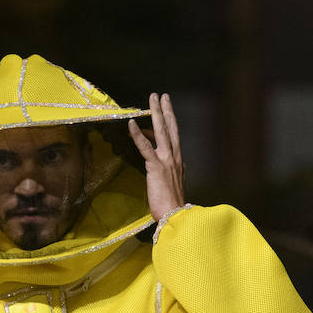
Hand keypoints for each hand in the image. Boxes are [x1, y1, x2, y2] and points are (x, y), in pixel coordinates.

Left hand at [129, 93, 185, 220]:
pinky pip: (145, 147)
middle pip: (171, 129)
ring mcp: (167, 161)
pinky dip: (138, 135)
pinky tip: (131, 123)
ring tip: (152, 98)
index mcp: (179, 163)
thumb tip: (180, 168)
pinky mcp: (156, 167)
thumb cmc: (173, 207)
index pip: (174, 138)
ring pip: (161, 131)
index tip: (168, 110)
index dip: (171, 122)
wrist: (176, 216)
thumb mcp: (176, 186)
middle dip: (166, 111)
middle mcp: (175, 158)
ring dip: (156, 113)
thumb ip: (176, 174)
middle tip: (162, 95)